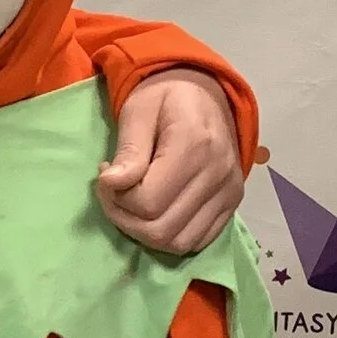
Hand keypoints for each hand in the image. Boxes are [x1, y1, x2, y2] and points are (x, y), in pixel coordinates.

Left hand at [97, 68, 243, 252]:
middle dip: (124, 219)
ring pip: (178, 242)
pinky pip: (197, 241)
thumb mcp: (137, 110)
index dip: (116, 198)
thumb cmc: (165, 98)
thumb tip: (112, 184)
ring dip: (144, 232)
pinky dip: (169, 235)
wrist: (206, 94)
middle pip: (161, 229)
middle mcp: (218, 173)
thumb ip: (129, 150)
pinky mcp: (232, 204)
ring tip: (132, 202)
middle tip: (113, 193)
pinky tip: (156, 210)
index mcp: (195, 145)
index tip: (105, 175)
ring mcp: (229, 192)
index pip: (147, 202)